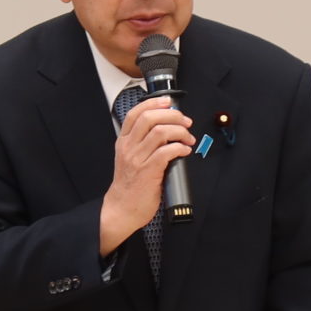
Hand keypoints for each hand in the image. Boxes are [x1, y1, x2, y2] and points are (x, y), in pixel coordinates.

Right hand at [99, 94, 195, 253]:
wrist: (122, 209)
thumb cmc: (129, 185)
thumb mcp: (129, 158)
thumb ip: (142, 143)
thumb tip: (166, 129)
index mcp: (123, 142)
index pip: (135, 113)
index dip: (153, 103)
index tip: (168, 102)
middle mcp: (129, 147)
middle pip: (149, 118)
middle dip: (172, 115)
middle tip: (185, 122)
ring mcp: (137, 159)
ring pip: (160, 132)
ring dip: (180, 132)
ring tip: (188, 139)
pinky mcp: (148, 172)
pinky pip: (167, 152)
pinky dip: (180, 148)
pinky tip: (184, 151)